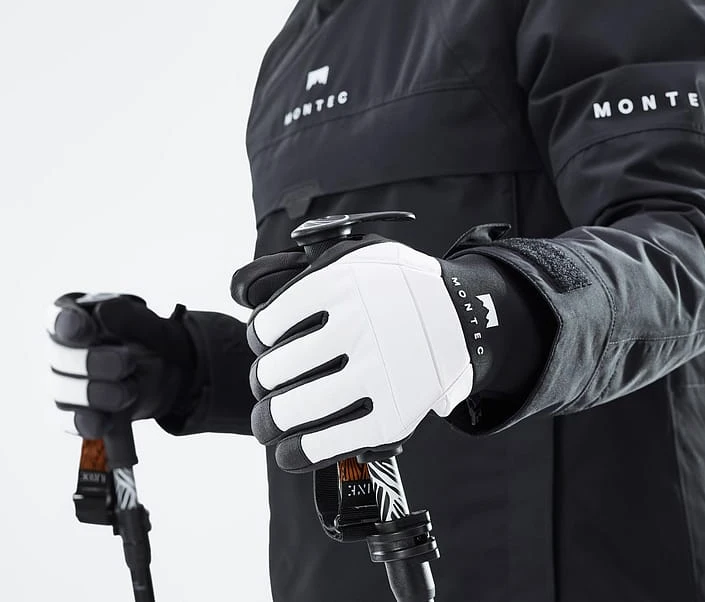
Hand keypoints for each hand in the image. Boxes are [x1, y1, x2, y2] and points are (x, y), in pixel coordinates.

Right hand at [47, 292, 196, 438]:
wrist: (162, 371)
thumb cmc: (143, 338)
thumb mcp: (145, 322)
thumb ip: (127, 316)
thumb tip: (102, 312)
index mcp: (73, 316)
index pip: (58, 320)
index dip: (69, 326)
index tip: (87, 329)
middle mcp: (58, 351)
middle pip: (59, 359)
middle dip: (93, 363)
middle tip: (128, 362)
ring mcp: (61, 385)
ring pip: (64, 393)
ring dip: (98, 394)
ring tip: (130, 391)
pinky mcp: (70, 415)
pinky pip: (70, 423)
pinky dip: (88, 423)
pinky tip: (104, 423)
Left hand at [230, 238, 475, 471]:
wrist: (465, 313)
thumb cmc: (397, 285)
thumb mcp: (357, 254)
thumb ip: (304, 269)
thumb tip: (239, 289)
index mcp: (339, 283)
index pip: (268, 324)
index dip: (259, 340)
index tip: (265, 345)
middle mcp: (356, 325)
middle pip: (275, 370)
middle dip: (263, 381)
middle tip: (266, 384)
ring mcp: (376, 372)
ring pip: (295, 408)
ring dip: (270, 421)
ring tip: (268, 422)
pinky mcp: (392, 415)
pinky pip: (329, 441)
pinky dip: (298, 452)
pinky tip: (288, 450)